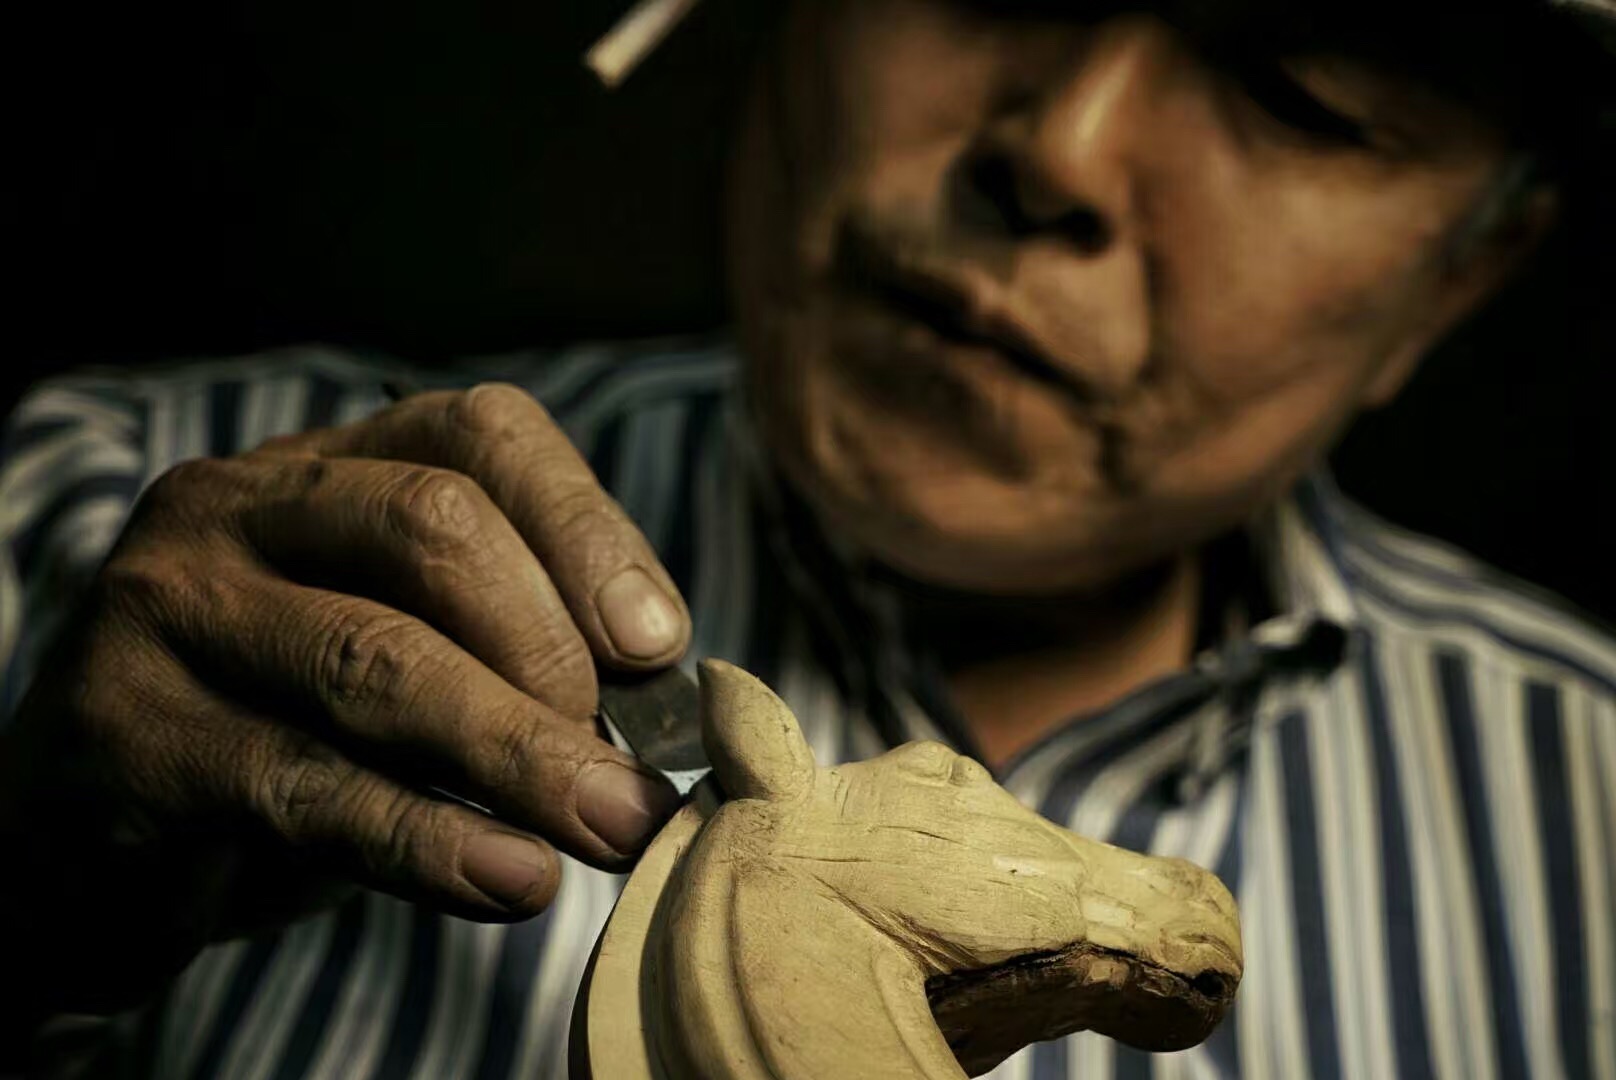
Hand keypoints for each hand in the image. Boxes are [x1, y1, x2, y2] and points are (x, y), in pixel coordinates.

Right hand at [0, 384, 688, 1018]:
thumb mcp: (407, 653)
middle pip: (435, 529)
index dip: (591, 533)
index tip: (661, 646)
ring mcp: (172, 606)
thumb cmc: (289, 724)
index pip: (483, 436)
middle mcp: (242, 504)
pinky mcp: (128, 732)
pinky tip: (514, 879)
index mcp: (332, 463)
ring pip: (377, 660)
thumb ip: (515, 643)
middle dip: (555, 654)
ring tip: (611, 828)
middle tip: (624, 769)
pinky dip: (429, 838)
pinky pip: (308, 785)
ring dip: (518, 755)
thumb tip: (664, 679)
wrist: (91, 827)